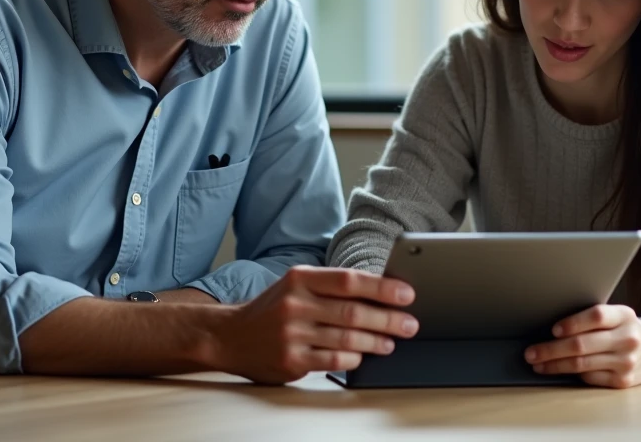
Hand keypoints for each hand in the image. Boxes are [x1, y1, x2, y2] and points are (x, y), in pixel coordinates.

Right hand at [208, 265, 419, 384]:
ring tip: (391, 342)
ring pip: (346, 339)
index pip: (349, 280)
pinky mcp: (290, 360)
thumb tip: (380, 293)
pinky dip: (353, 360)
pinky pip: (332, 361)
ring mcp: (292, 334)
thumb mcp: (296, 286)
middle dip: (387, 319)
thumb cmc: (273, 309)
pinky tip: (363, 356)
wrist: (231, 336)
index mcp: (300, 279)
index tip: (407, 294)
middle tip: (410, 323)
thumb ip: (330, 287)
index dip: (382, 288)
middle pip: (352, 312)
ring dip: (375, 342)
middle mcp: (295, 304)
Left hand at [524, 305, 640, 388]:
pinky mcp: (623, 381)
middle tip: (531, 353)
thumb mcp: (616, 314)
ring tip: (537, 364)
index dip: (573, 323)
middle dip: (551, 350)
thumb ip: (592, 317)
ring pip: (582, 364)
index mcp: (623, 315)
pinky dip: (571, 374)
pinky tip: (558, 370)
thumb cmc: (624, 328)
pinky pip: (590, 377)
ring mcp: (626, 362)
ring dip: (554, 365)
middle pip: (583, 345)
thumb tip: (553, 326)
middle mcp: (627, 338)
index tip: (553, 330)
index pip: (596, 317)